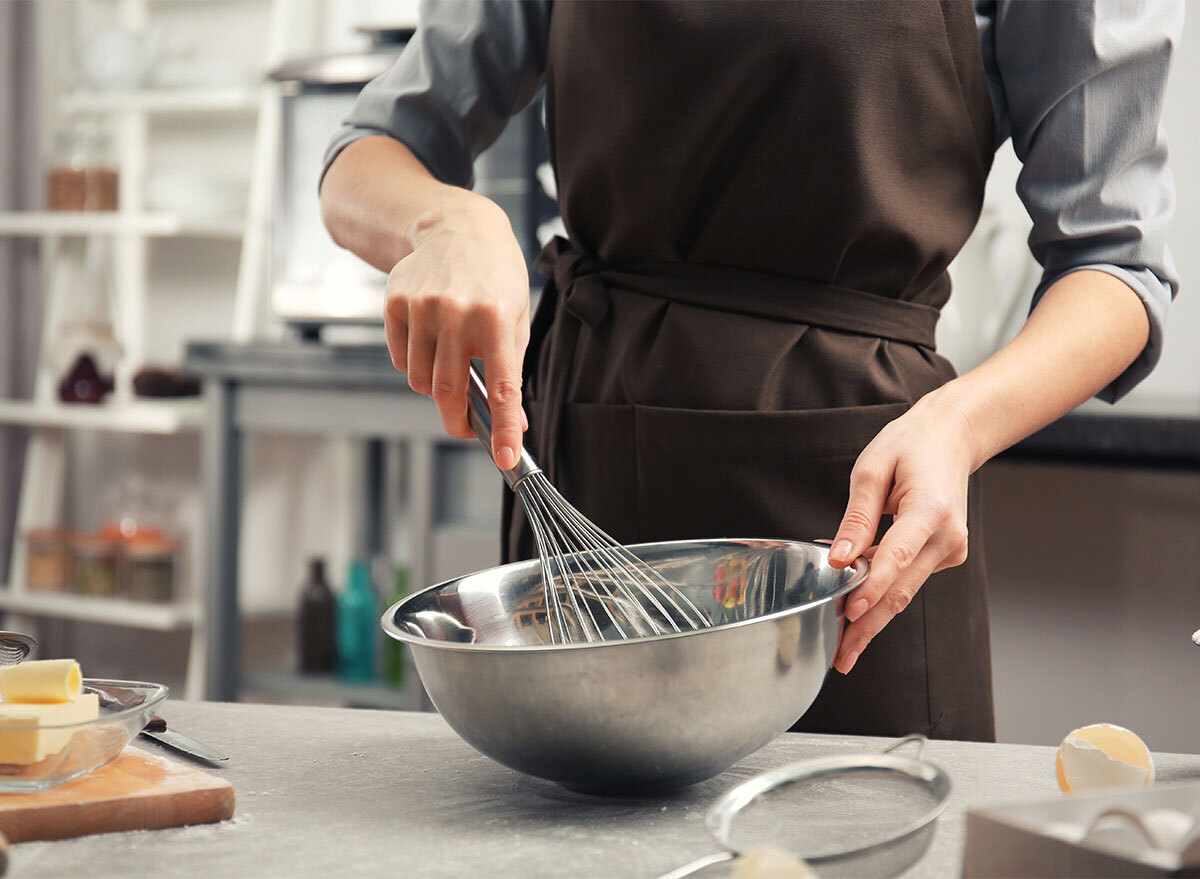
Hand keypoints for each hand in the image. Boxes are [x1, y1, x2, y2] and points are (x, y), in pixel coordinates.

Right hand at [384, 192, 530, 468]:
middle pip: (448, 391)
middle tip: (467, 426)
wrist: (457, 227)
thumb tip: (514, 421)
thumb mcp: (515, 316)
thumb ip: (512, 368)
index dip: (505, 427)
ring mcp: (421, 307)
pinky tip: (431, 340)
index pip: (502, 386)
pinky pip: (402, 359)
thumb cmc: (495, 278)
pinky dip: (417, 364)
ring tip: (452, 362)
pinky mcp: (395, 303)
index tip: (507, 458)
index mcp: (495, 316)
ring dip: (437, 387)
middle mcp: (456, 311)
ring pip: (421, 380)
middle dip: (459, 419)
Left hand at [826, 393, 977, 673]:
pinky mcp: (945, 556)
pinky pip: (908, 579)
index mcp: (930, 510)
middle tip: (841, 658)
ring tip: (843, 646)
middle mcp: (947, 537)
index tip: (848, 614)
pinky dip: (882, 592)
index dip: (871, 588)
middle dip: (868, 625)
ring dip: (873, 617)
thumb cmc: (910, 447)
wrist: (952, 438)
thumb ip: (856, 517)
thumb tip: (839, 558)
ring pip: (905, 592)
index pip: (896, 557)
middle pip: (901, 590)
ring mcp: (950, 550)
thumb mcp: (872, 469)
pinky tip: (856, 604)